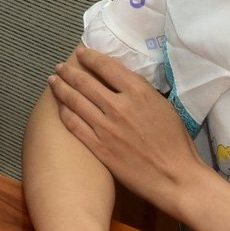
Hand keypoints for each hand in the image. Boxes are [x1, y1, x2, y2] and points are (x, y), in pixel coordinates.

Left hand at [48, 47, 207, 214]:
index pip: (106, 66)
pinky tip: (59, 107)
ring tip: (53, 81)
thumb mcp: (162, 105)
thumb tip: (120, 81)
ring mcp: (105, 127)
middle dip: (69, 71)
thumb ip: (140, 91)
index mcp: (138, 92)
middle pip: (85, 82)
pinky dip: (64, 113)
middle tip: (60, 66)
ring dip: (61, 88)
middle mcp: (118, 106)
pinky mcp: (99, 147)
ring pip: (75, 101)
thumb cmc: (175, 142)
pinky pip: (75, 125)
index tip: (81, 53)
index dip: (90, 57)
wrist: (175, 177)